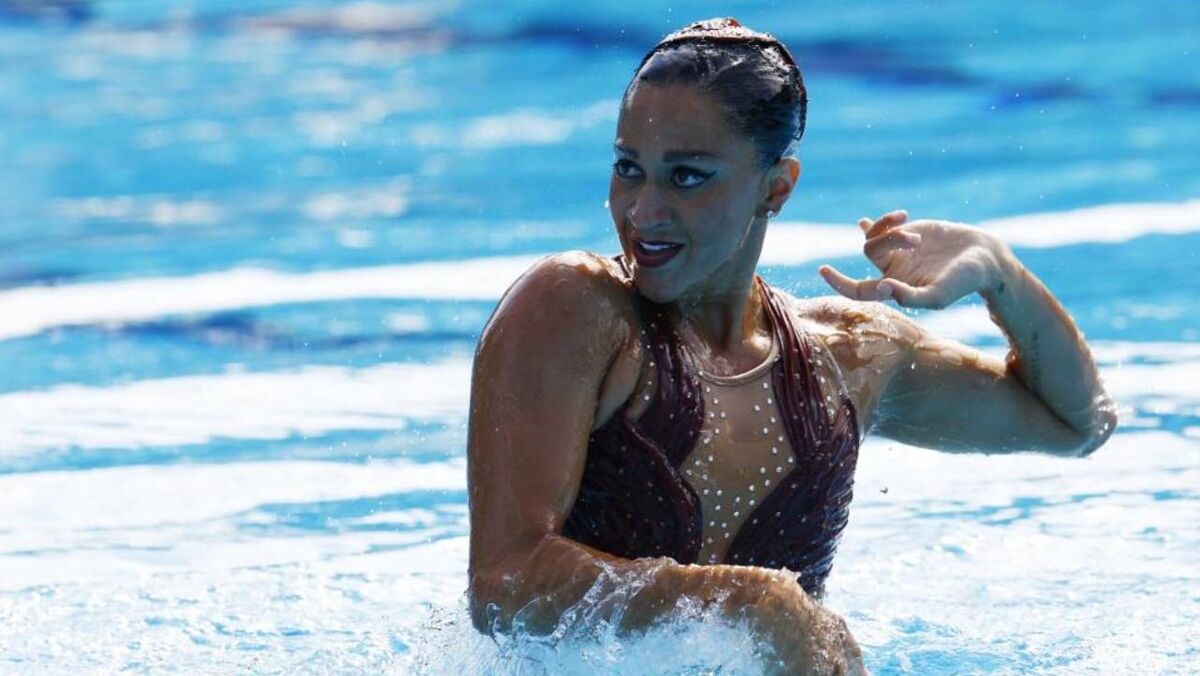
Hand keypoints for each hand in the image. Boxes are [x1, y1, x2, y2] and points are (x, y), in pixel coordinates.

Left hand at [818, 209, 1010, 309]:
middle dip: (889, 240)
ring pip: (876, 236)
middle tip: (916, 240)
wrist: (983, 257)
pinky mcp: (908, 232)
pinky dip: (878, 222)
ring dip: (892, 229)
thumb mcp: (938, 295)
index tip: (823, 269)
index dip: (840, 283)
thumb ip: (910, 296)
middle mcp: (892, 271)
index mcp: (896, 289)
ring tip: (914, 227)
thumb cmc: (963, 282)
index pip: (860, 290)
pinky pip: (880, 227)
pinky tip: (869, 220)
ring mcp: (898, 250)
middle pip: (870, 252)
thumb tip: (882, 288)